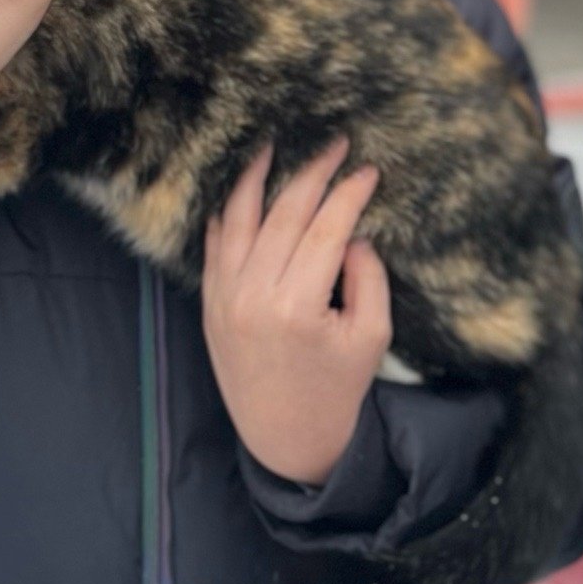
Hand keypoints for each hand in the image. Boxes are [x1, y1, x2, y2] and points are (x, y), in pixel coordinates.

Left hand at [202, 140, 391, 486]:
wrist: (287, 438)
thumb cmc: (337, 388)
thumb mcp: (372, 336)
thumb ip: (367, 279)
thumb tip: (353, 232)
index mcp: (297, 307)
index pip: (326, 230)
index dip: (349, 195)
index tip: (369, 170)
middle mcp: (253, 298)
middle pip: (282, 215)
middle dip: (311, 174)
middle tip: (334, 145)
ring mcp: (224, 301)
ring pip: (238, 222)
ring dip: (255, 179)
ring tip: (272, 146)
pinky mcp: (210, 307)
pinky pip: (214, 248)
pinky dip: (227, 216)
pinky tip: (242, 191)